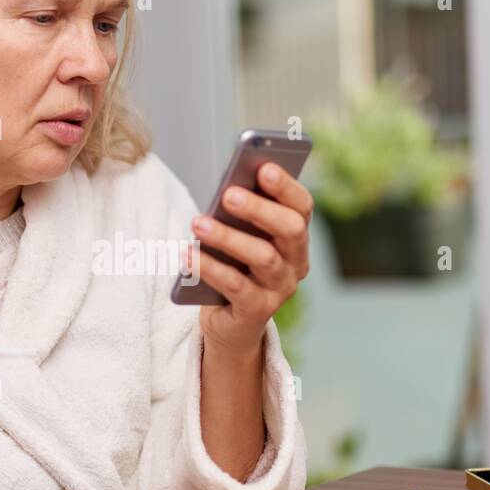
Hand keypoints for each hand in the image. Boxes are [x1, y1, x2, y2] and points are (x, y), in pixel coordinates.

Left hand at [188, 162, 311, 354]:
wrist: (232, 322)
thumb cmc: (235, 266)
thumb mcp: (241, 237)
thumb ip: (240, 216)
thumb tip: (228, 190)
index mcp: (296, 237)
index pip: (302, 206)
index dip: (286, 186)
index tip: (264, 167)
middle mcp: (296, 262)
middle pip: (290, 229)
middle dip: (259, 209)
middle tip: (228, 194)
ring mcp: (281, 288)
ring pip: (263, 257)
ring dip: (228, 237)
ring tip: (198, 223)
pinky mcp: (259, 310)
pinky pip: (235, 286)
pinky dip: (210, 268)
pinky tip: (187, 255)